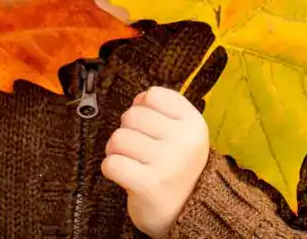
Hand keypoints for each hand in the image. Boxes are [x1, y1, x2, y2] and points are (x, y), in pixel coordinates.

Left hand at [102, 87, 209, 238]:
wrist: (184, 212)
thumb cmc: (176, 165)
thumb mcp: (183, 132)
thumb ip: (162, 109)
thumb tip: (138, 98)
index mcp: (194, 123)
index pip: (153, 95)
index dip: (144, 108)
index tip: (151, 127)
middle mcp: (184, 141)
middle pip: (132, 115)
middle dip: (128, 130)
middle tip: (139, 149)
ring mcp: (168, 163)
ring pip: (118, 138)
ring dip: (116, 151)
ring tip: (132, 162)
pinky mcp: (148, 184)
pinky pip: (111, 164)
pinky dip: (111, 169)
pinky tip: (125, 175)